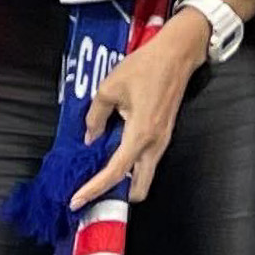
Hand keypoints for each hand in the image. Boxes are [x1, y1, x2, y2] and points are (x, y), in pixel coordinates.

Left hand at [70, 14, 211, 205]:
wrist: (177, 54)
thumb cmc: (144, 67)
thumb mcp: (110, 87)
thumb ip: (96, 116)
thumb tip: (90, 137)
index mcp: (140, 134)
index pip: (115, 171)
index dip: (94, 188)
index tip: (77, 200)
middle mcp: (155, 144)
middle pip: (139, 188)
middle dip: (117, 195)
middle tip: (94, 192)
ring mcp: (163, 141)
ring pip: (144, 176)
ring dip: (124, 181)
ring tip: (100, 176)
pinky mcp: (164, 135)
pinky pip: (146, 161)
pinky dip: (131, 166)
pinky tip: (115, 155)